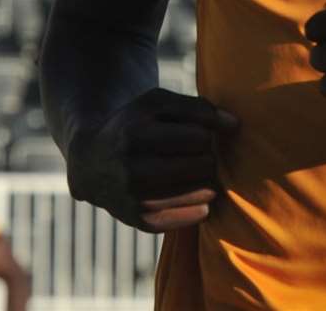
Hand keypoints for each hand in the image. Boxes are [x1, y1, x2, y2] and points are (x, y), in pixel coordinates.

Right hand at [66, 88, 237, 232]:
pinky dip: (202, 205)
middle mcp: (132, 169)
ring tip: (196, 171)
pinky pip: (192, 217)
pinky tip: (196, 194)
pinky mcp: (141, 222)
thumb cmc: (134, 125)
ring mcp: (135, 199)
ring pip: (202, 192)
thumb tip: (234, 124)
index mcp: (136, 134)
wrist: (91, 162)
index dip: (208, 134)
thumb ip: (198, 108)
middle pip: (203, 164)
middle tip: (199, 155)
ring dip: (207, 181)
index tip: (202, 134)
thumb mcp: (156, 104)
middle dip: (207, 157)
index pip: (199, 137)